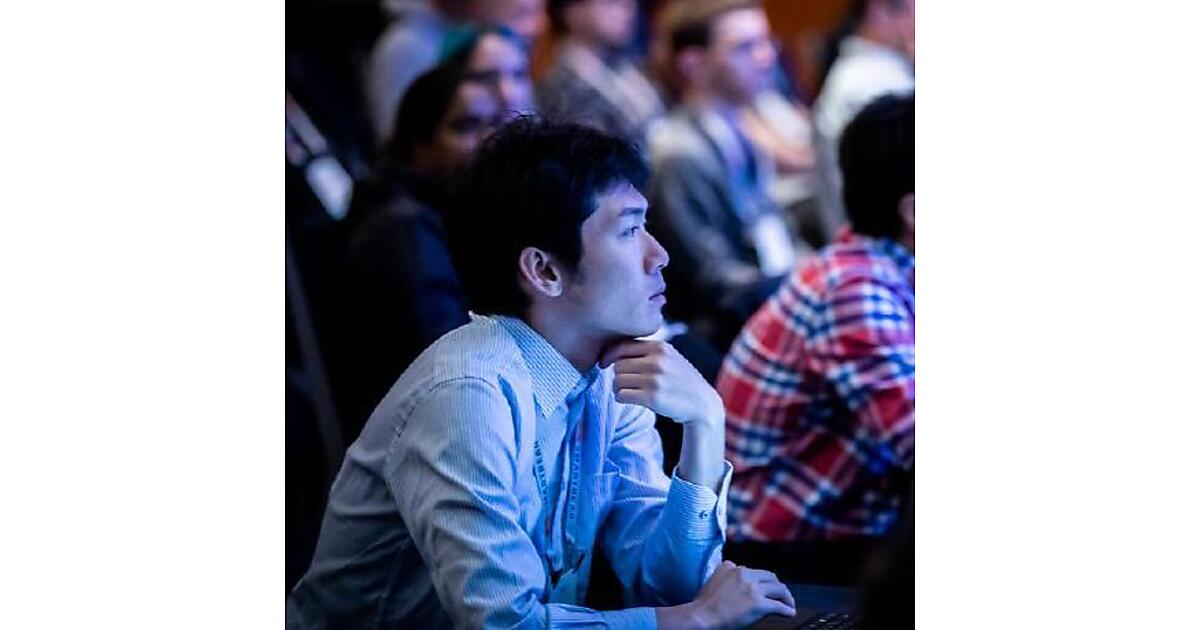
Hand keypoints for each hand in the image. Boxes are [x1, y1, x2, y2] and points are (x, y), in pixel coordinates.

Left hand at [599, 340, 722, 426]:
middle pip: (618, 365)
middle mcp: (658, 361)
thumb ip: (646, 352)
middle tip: (626, 383)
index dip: (609, 355)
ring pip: (617, 380)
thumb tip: (612, 352)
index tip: (604, 363)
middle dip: (618, 375)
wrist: (702, 404)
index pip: (622, 346)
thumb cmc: (680, 381)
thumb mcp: (669, 358)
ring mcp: (655, 379)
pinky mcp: (653, 397)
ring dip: (619, 388)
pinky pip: (621, 395)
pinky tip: (632, 399)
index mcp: (660, 347)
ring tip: (630, 392)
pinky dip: (622, 398)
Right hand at [657, 561, 795, 628]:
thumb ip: (726, 574)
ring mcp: (753, 589)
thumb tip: (736, 575)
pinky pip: (779, 606)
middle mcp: (745, 575)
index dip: (763, 581)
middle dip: (778, 586)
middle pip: (771, 577)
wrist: (701, 616)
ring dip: (786, 597)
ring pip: (779, 589)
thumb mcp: (713, 579)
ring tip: (789, 604)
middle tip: (782, 595)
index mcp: (733, 568)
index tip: (766, 588)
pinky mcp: (759, 604)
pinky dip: (787, 610)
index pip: (755, 571)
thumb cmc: (704, 604)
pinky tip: (789, 613)